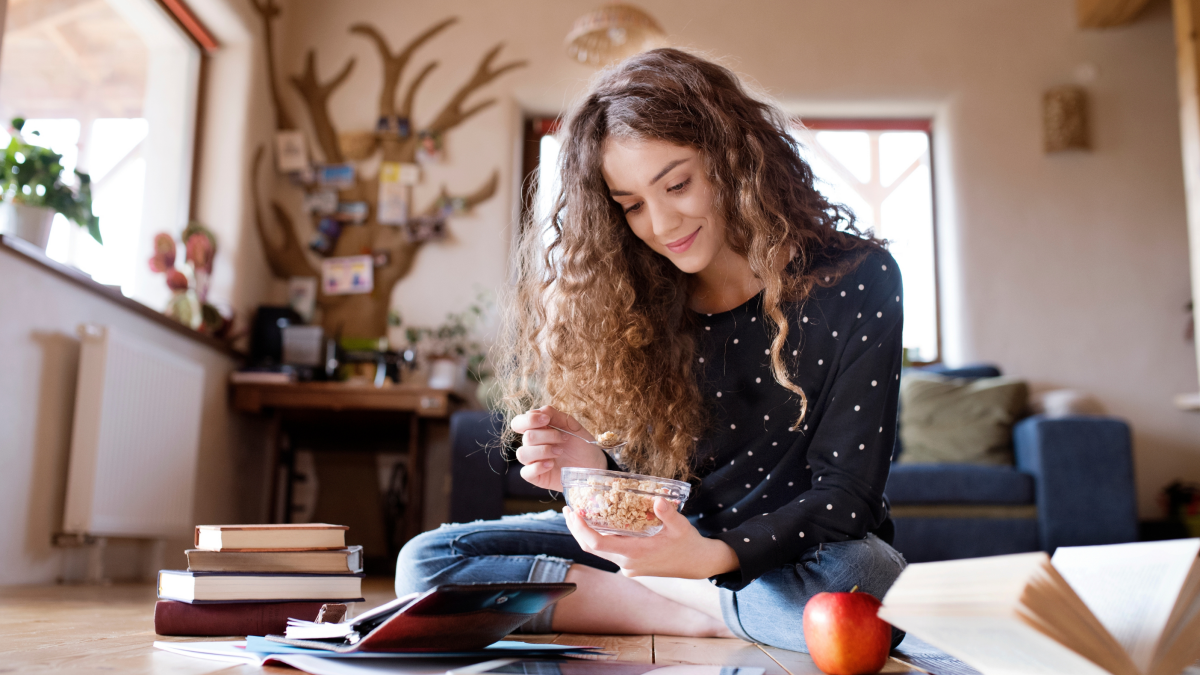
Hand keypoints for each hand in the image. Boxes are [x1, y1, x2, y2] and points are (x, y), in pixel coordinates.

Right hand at [510, 405, 607, 491]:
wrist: (594, 464)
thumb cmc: (582, 445)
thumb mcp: (572, 426)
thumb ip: (555, 415)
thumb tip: (538, 411)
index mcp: (538, 431)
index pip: (518, 423)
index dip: (529, 420)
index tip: (546, 420)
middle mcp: (533, 446)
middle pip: (527, 437)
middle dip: (547, 436)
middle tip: (564, 439)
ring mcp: (533, 462)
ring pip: (522, 454)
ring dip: (543, 450)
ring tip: (559, 452)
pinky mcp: (536, 477)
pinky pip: (526, 472)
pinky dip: (537, 467)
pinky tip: (551, 464)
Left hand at [563, 497, 740, 578]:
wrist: (697, 564)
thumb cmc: (689, 544)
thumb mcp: (681, 526)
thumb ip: (668, 514)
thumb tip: (658, 500)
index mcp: (635, 554)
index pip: (598, 544)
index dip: (581, 530)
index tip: (573, 514)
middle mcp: (627, 563)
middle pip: (591, 548)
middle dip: (576, 530)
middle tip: (568, 510)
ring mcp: (628, 567)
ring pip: (598, 551)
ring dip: (585, 534)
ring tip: (578, 514)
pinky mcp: (630, 566)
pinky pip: (608, 552)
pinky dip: (599, 538)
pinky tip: (598, 523)